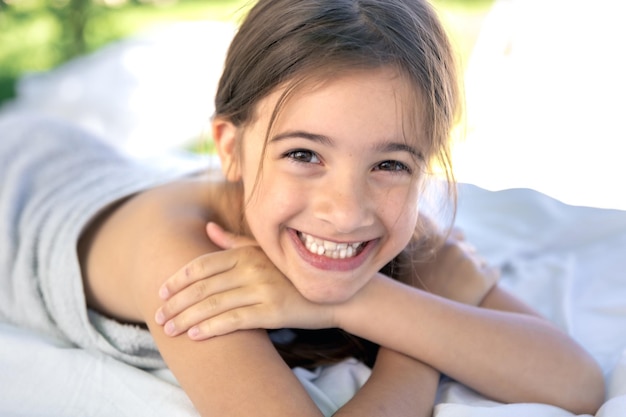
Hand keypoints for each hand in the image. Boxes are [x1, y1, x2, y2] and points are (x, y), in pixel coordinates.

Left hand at [154, 222, 334, 339]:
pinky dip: (212, 327)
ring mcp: (262, 289)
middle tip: (158, 316)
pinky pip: (235, 320)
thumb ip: (236, 243)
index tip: (161, 291)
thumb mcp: (267, 252)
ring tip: (169, 329)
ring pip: (214, 304)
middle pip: (203, 286)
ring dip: (187, 318)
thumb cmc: (296, 273)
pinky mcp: (273, 311)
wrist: (335, 295)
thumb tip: (208, 229)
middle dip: (176, 302)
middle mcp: (252, 268)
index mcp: (248, 252)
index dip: (179, 279)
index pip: (204, 264)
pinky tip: (195, 335)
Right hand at [401, 220, 498, 305]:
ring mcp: (467, 261)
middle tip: (456, 284)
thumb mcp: (408, 269)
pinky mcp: (483, 277)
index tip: (453, 265)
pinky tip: (476, 294)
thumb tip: (430, 244)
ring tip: (462, 292)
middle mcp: (451, 247)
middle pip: (470, 249)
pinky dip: (489, 282)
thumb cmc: (416, 299)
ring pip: (482, 262)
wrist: (427, 325)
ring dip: (477, 274)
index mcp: (434, 241)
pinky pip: (494, 272)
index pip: (459, 234)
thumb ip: (421, 253)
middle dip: (466, 263)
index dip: (458, 249)